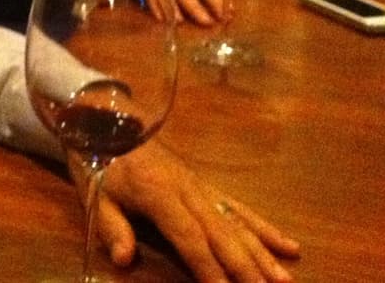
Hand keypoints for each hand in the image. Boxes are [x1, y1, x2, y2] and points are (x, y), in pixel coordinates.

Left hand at [82, 141, 299, 281]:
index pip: (189, 236)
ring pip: (237, 223)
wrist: (110, 118)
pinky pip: (238, 207)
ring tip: (284, 281)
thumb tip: (124, 260)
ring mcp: (200, 186)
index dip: (208, 267)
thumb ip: (112, 227)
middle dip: (245, 268)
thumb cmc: (100, 158)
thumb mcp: (96, 193)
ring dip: (262, 253)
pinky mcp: (205, 184)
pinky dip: (264, 228)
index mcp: (158, 193)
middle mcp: (187, 189)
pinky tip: (289, 246)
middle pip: (221, 233)